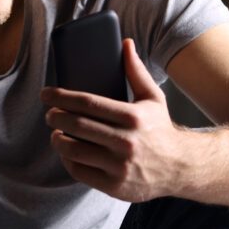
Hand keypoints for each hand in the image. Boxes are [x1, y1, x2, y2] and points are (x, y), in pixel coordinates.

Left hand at [41, 38, 188, 202]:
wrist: (181, 168)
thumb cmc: (161, 130)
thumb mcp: (154, 98)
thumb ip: (136, 71)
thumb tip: (125, 43)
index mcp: (133, 117)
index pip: (88, 103)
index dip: (61, 97)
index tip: (47, 94)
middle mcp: (126, 142)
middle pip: (77, 125)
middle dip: (56, 117)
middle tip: (49, 113)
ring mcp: (119, 166)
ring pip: (74, 150)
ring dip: (57, 139)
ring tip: (55, 132)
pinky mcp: (114, 186)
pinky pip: (80, 171)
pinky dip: (67, 160)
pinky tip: (67, 151)